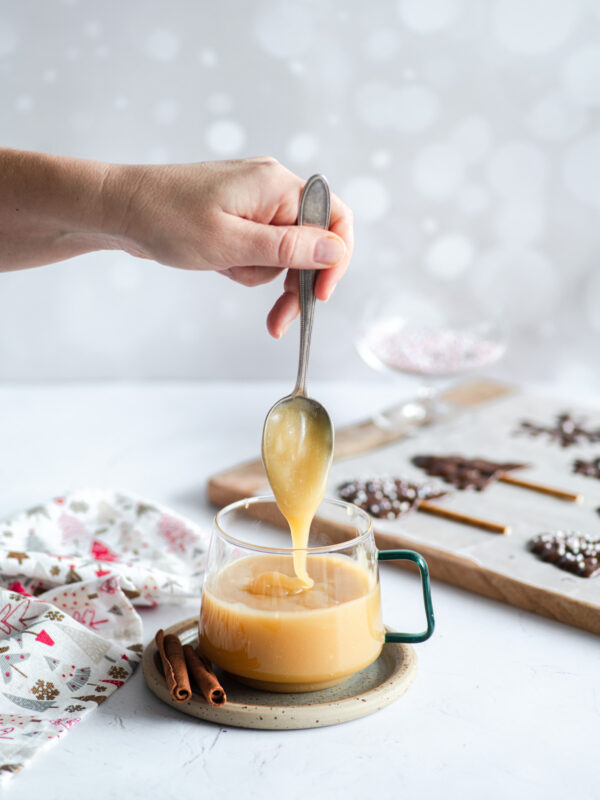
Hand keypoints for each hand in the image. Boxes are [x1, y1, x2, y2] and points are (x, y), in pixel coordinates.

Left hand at [107, 157, 352, 336]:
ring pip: (282, 252)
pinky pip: (259, 249)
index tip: (319, 296)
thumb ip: (288, 248)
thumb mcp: (231, 243)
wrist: (119, 210)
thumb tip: (336, 250)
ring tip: (224, 267)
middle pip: (310, 243)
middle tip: (278, 320)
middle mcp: (272, 188)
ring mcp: (255, 201)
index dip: (335, 260)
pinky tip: (217, 263)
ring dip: (259, 273)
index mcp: (278, 185)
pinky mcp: (239, 215)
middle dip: (293, 282)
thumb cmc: (166, 219)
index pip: (335, 218)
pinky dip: (243, 265)